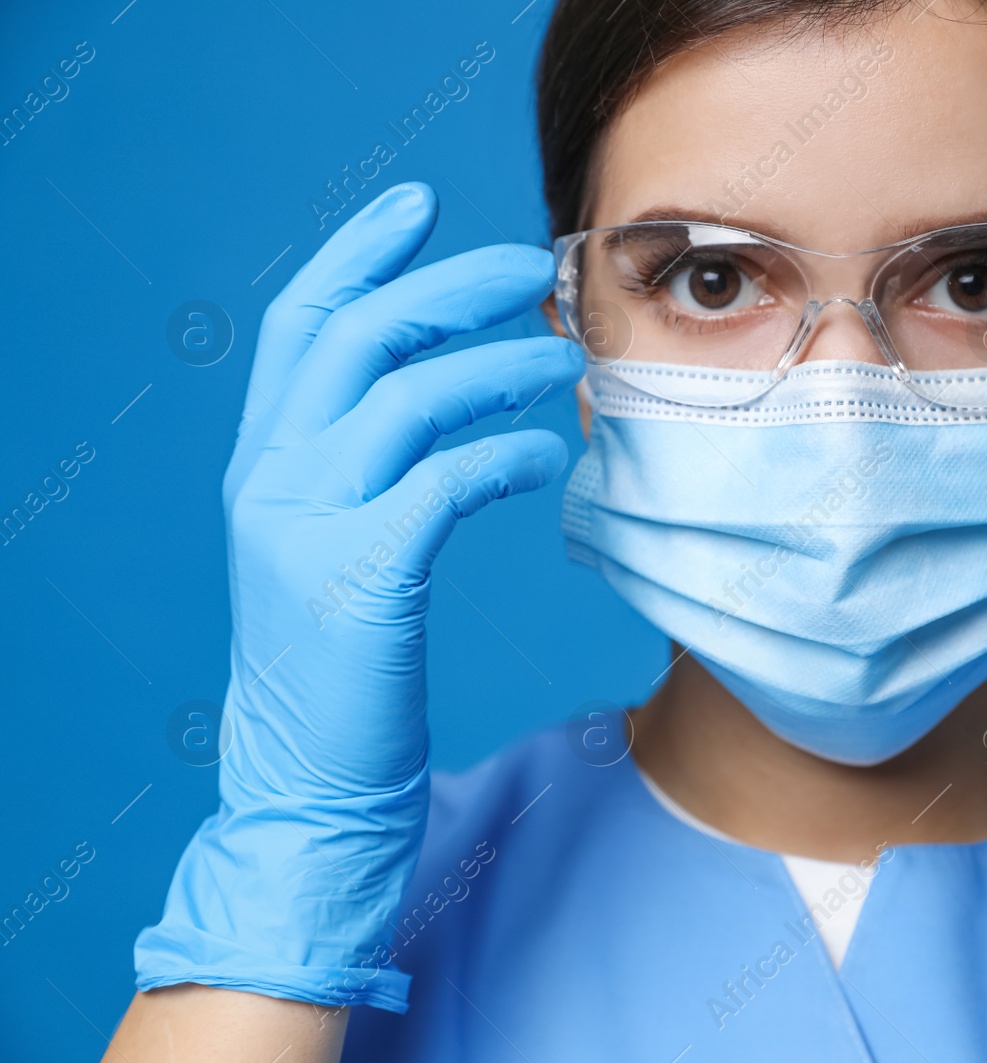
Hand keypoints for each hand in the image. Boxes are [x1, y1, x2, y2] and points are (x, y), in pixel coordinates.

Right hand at [134, 182, 582, 1008]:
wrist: (304, 782)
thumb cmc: (344, 664)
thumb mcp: (334, 545)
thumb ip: (367, 468)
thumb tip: (454, 397)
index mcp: (263, 461)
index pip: (301, 322)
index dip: (359, 250)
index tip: (422, 199)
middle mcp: (268, 477)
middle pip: (357, 336)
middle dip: (449, 285)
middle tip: (532, 263)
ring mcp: (302, 526)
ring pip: (403, 398)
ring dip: (497, 367)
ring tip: (566, 361)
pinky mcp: (354, 580)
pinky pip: (440, 483)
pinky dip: (502, 455)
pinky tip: (546, 458)